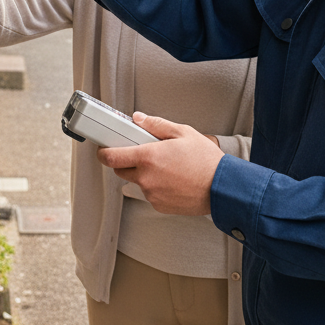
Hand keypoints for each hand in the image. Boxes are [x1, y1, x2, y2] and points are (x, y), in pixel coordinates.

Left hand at [96, 113, 224, 215]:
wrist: (222, 188)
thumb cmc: (205, 161)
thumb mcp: (183, 132)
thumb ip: (156, 125)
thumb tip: (138, 119)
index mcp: (148, 157)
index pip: (111, 157)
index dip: (103, 152)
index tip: (103, 149)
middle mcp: (146, 178)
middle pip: (120, 171)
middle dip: (126, 161)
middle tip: (142, 153)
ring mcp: (152, 194)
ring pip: (138, 182)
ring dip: (144, 174)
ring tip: (167, 167)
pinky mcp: (159, 206)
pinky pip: (150, 193)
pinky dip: (156, 186)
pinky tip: (173, 179)